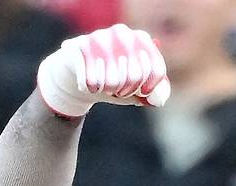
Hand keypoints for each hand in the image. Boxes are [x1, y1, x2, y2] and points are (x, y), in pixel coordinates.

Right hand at [37, 23, 170, 118]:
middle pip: (135, 76)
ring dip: (107, 90)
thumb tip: (157, 100)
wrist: (78, 74)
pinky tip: (87, 81)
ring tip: (102, 83)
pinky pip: (92, 81)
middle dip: (126, 91)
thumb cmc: (115, 82)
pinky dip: (90, 88)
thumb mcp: (137, 89)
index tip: (143, 93)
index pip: (156, 68)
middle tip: (118, 89)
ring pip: (113, 81)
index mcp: (141, 39)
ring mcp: (101, 38)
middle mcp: (122, 34)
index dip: (151, 88)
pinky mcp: (80, 46)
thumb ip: (154, 94)